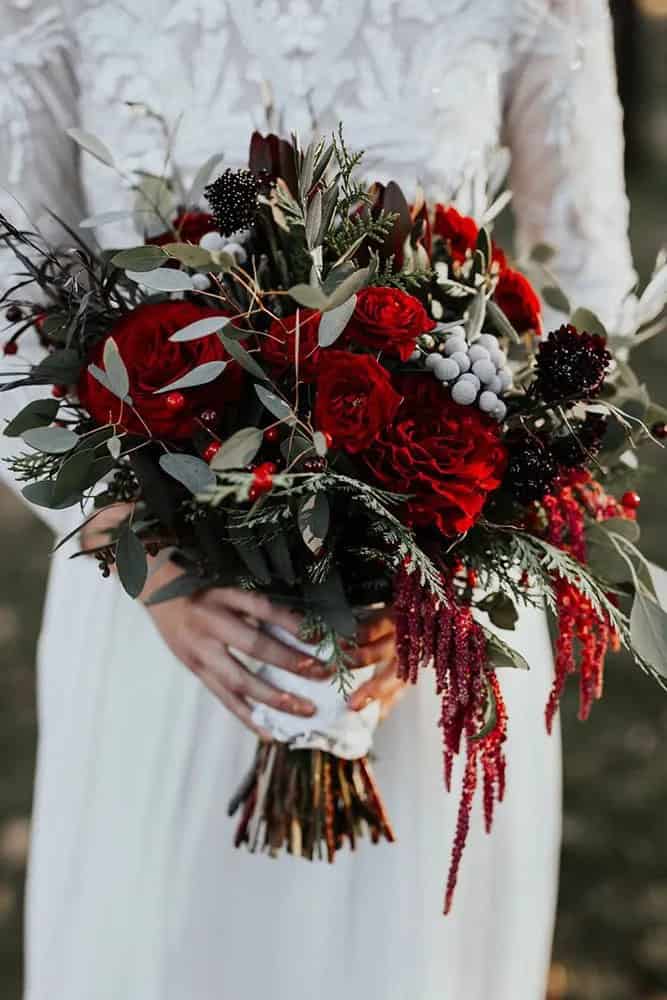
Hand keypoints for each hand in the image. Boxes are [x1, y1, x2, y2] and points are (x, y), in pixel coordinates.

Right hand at [81, 508, 404, 729]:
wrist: (153, 586)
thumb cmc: (201, 579)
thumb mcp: (228, 577)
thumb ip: (258, 597)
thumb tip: (304, 619)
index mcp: (222, 593)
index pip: (264, 608)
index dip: (293, 622)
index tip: (322, 635)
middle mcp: (209, 622)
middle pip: (255, 646)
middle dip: (291, 662)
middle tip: (323, 674)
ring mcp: (198, 650)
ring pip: (239, 679)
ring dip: (274, 697)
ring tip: (304, 711)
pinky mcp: (193, 668)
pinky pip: (223, 697)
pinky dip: (248, 716)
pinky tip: (270, 733)